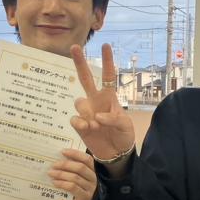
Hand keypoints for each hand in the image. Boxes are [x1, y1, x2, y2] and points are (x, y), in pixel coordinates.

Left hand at [49, 149, 97, 199]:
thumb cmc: (74, 195)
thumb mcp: (74, 180)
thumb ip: (70, 171)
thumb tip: (56, 159)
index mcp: (92, 172)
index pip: (87, 159)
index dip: (75, 154)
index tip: (62, 151)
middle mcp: (94, 179)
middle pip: (80, 167)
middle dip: (65, 164)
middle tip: (53, 164)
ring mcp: (91, 189)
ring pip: (75, 177)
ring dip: (61, 174)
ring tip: (50, 173)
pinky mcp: (85, 197)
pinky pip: (72, 187)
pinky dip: (62, 183)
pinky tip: (54, 183)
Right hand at [70, 43, 134, 159]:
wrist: (116, 153)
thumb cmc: (123, 135)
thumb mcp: (125, 126)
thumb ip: (113, 119)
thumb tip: (97, 117)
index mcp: (109, 98)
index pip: (107, 76)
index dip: (107, 62)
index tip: (106, 46)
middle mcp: (96, 101)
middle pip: (85, 79)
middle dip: (80, 63)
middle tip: (75, 47)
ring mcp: (87, 112)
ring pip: (79, 102)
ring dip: (87, 113)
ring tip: (96, 126)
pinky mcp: (79, 125)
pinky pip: (74, 118)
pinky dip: (80, 123)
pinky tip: (88, 129)